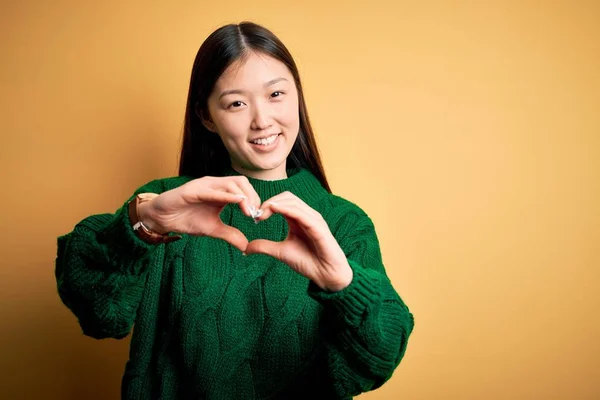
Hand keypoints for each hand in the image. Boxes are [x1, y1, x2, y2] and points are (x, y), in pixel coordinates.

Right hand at [138, 176, 260, 251]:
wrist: (162, 219)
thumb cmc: (186, 219)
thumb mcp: (212, 229)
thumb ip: (229, 234)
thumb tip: (246, 246)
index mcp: (221, 191)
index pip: (244, 188)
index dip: (254, 199)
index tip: (258, 216)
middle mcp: (214, 184)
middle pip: (241, 182)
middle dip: (252, 196)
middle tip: (255, 214)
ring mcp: (204, 185)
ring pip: (230, 183)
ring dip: (243, 196)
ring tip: (248, 211)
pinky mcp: (192, 190)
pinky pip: (212, 190)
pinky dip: (226, 195)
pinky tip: (237, 201)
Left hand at [244, 191, 352, 291]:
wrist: (325, 275)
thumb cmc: (307, 262)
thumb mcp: (280, 252)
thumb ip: (264, 247)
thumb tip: (245, 248)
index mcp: (297, 219)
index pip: (281, 201)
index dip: (266, 205)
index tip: (254, 217)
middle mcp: (306, 215)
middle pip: (286, 197)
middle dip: (269, 202)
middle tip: (257, 215)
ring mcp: (313, 219)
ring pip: (293, 202)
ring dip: (275, 204)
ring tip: (262, 214)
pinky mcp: (318, 226)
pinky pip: (302, 213)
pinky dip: (287, 209)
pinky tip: (275, 210)